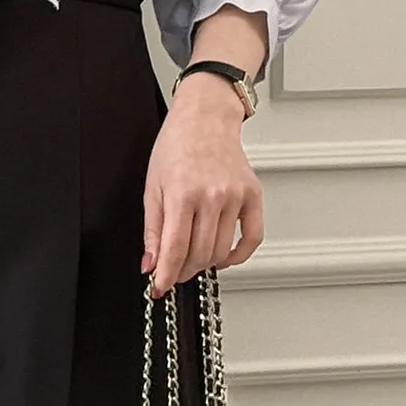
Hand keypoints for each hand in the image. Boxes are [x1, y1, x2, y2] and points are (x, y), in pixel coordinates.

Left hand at [141, 95, 263, 296]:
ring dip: (205, 263)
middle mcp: (212, 195)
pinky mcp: (253, 196)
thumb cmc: (176, 145)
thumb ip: (153, 229)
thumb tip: (152, 264)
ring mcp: (235, 196)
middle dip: (183, 270)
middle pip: (199, 254)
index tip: (160, 287)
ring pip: (222, 250)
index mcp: (182, 192)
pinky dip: (237, 255)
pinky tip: (222, 256)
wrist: (205, 118)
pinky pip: (252, 238)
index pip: (175, 248)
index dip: (166, 274)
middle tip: (173, 271)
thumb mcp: (153, 186)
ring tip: (193, 259)